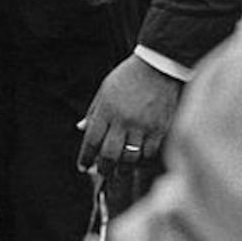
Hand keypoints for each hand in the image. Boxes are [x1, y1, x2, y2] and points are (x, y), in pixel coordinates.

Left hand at [76, 54, 182, 175]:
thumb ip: (94, 112)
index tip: (82, 167)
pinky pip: (150, 154)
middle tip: (101, 173)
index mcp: (106, 110)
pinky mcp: (160, 129)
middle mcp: (123, 120)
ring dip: (123, 168)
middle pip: (110, 154)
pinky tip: (138, 162)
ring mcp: (143, 126)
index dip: (86, 157)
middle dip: (104, 168)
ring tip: (118, 171)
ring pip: (130, 158)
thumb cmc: (127, 77)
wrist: (158, 67)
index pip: (92, 140)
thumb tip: (81, 128)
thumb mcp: (105, 91)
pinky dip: (142, 161)